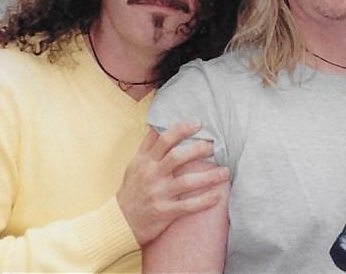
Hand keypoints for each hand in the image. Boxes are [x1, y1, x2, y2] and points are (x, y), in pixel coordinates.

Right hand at [118, 120, 230, 245]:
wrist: (120, 221)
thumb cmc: (132, 189)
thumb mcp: (134, 164)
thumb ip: (147, 146)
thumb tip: (158, 125)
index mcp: (145, 161)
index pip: (163, 139)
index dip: (181, 129)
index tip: (198, 123)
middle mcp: (152, 175)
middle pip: (177, 157)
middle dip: (198, 150)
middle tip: (214, 146)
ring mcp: (158, 194)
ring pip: (187, 182)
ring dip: (209, 176)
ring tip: (225, 172)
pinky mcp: (164, 212)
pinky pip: (188, 206)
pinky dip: (204, 201)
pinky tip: (217, 196)